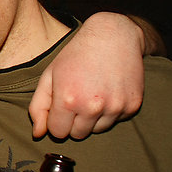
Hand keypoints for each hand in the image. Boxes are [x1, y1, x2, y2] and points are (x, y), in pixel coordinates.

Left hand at [29, 12, 143, 138]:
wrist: (112, 36)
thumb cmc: (75, 56)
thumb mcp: (49, 76)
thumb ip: (38, 107)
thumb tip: (38, 134)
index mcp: (68, 100)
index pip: (58, 133)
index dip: (56, 121)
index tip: (60, 106)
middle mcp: (93, 107)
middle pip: (77, 134)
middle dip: (73, 121)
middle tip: (76, 98)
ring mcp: (115, 107)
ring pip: (97, 130)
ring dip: (92, 118)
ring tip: (92, 93)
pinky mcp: (132, 105)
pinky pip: (115, 121)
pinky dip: (110, 111)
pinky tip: (107, 91)